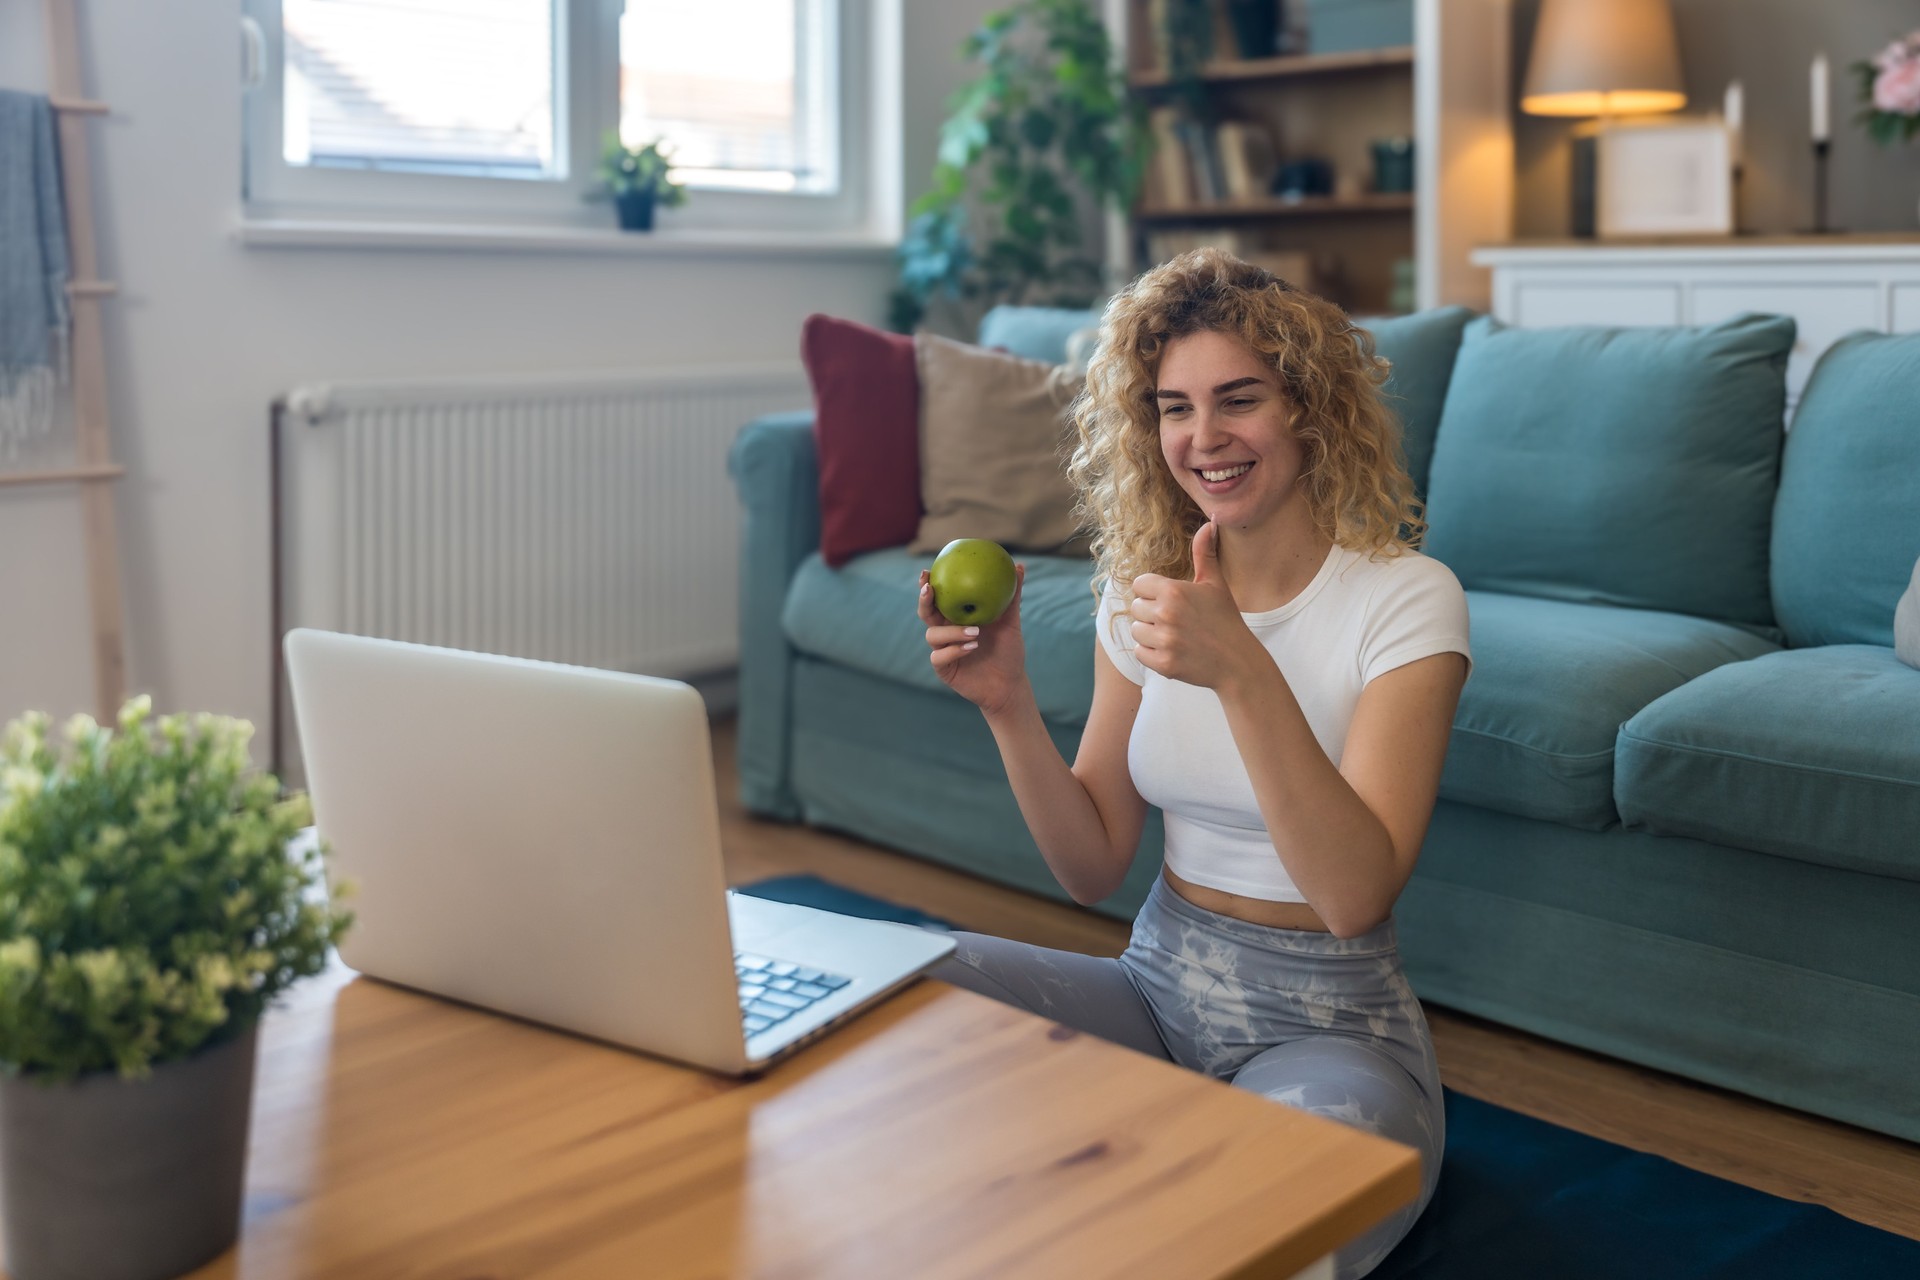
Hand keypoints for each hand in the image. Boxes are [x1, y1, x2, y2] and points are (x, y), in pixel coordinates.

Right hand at [919, 562, 1029, 716]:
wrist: (1009, 684)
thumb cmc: (1009, 651)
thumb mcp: (1012, 622)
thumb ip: (1012, 596)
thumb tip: (1020, 565)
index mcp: (956, 618)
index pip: (938, 598)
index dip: (927, 584)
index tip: (926, 571)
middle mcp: (946, 632)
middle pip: (925, 613)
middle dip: (923, 600)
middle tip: (929, 590)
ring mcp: (943, 650)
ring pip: (932, 635)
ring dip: (951, 631)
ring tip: (975, 632)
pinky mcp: (944, 669)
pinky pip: (940, 656)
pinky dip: (955, 650)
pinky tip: (972, 647)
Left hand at [1128, 521, 1263, 690]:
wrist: (1238, 662)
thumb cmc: (1225, 619)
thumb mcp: (1215, 584)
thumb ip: (1204, 553)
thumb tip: (1209, 522)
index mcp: (1174, 591)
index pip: (1139, 584)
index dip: (1152, 592)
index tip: (1170, 600)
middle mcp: (1166, 614)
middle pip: (1136, 608)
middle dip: (1152, 614)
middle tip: (1177, 620)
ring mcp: (1164, 640)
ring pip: (1136, 631)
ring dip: (1151, 634)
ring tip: (1175, 635)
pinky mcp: (1163, 663)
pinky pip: (1139, 652)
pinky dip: (1152, 653)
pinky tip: (1174, 650)